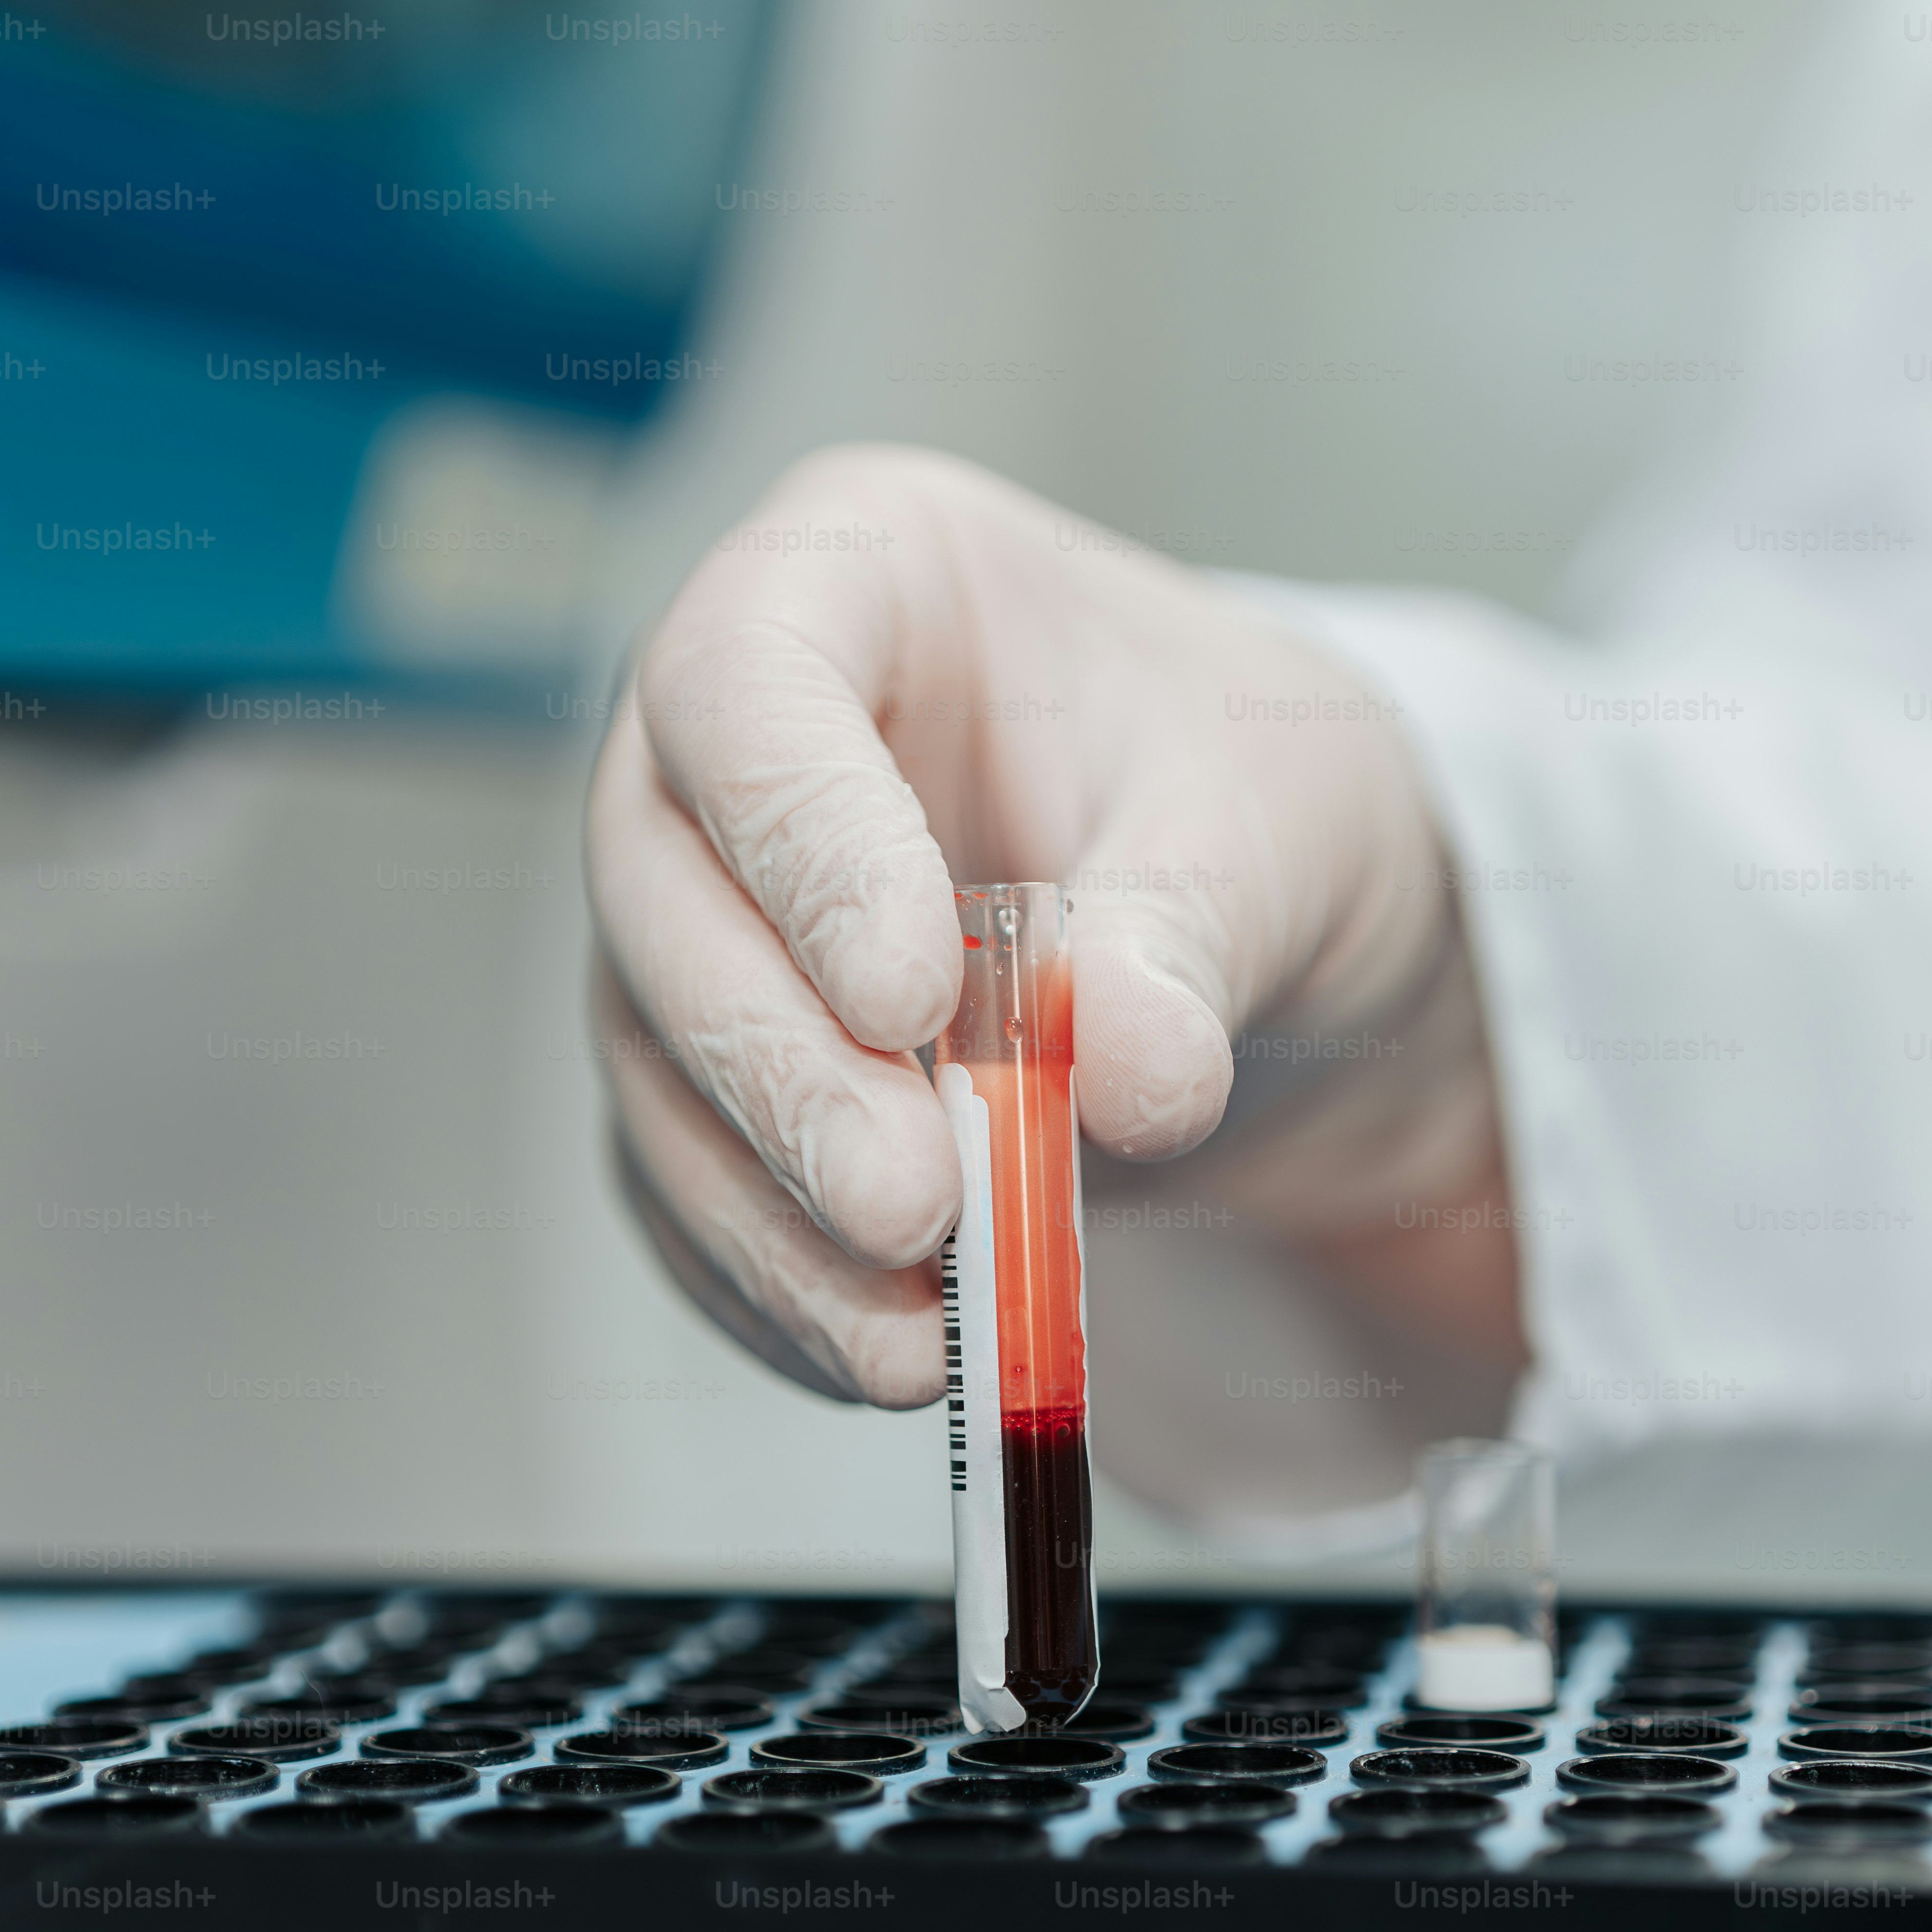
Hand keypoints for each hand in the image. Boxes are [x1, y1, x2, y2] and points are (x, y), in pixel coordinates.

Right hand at [584, 445, 1517, 1406]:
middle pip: (662, 895)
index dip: (803, 846)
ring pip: (658, 1067)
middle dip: (778, 1072)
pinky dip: (781, 1288)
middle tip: (908, 1204)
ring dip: (772, 1218)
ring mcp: (701, 916)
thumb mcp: (1273, 817)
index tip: (908, 999)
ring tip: (917, 1333)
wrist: (1255, 907)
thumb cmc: (1240, 781)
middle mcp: (725, 744)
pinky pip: (697, 1193)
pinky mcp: (716, 1080)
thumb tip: (1130, 1071)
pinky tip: (889, 1353)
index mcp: (849, 578)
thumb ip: (1191, 930)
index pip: (746, 688)